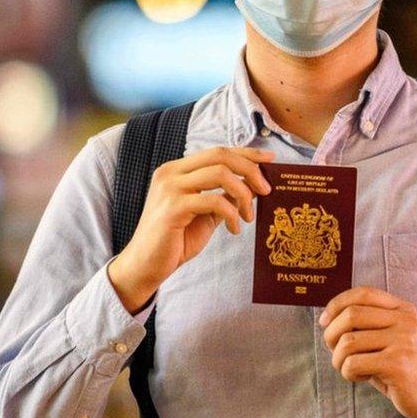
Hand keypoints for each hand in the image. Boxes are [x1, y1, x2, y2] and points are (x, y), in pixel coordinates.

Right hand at [109, 146, 275, 312]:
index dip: (246, 153)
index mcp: (177, 170)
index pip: (217, 152)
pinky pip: (214, 201)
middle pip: (220, 156)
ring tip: (249, 215)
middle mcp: (171, 172)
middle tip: (266, 190)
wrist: (146, 265)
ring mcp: (170, 188)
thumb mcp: (205, 213)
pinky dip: (232, 214)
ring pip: (220, 174)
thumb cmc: (175, 240)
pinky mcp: (173, 208)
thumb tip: (253, 185)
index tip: (270, 159)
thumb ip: (223, 197)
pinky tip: (235, 229)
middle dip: (250, 170)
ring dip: (243, 194)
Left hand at [319, 286, 416, 417]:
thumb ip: (365, 324)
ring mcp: (403, 341)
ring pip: (348, 342)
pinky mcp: (397, 364)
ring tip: (350, 368)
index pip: (363, 293)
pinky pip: (353, 363)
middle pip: (351, 315)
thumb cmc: (399, 368)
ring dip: (339, 360)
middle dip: (332, 335)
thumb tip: (327, 319)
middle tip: (336, 352)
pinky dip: (348, 373)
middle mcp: (406, 320)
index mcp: (403, 309)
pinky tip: (362, 377)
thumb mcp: (386, 338)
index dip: (337, 304)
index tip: (324, 322)